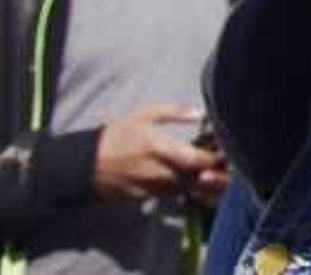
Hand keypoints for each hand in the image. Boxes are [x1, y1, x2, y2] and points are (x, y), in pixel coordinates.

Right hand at [90, 103, 226, 203]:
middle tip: (224, 163)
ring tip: (210, 170)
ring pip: (187, 190)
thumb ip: (174, 112)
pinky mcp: (146, 198)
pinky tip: (190, 178)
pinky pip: (173, 195)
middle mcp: (157, 172)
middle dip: (214, 174)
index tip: (223, 151)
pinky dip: (185, 189)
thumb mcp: (144, 114)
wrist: (87, 164)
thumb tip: (200, 113)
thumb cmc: (117, 135)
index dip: (214, 159)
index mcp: (158, 148)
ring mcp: (152, 187)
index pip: (196, 160)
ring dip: (202, 183)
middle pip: (196, 179)